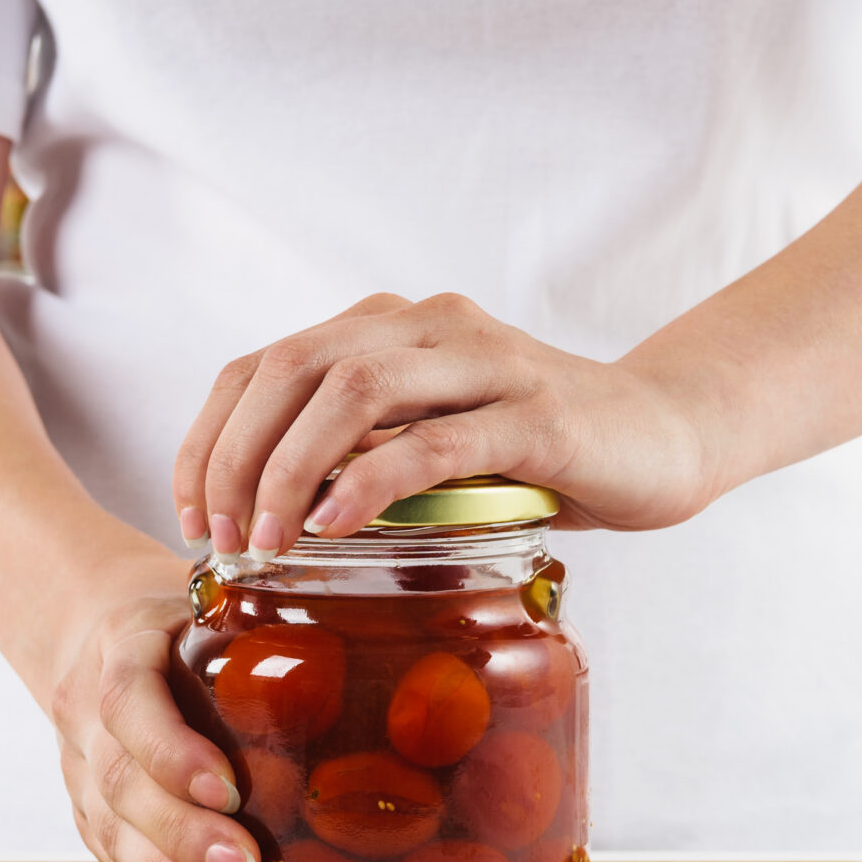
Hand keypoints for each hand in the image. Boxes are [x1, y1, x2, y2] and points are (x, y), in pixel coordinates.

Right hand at [48, 555, 260, 861]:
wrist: (86, 619)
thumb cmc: (174, 610)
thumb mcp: (209, 593)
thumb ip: (269, 618)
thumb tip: (376, 647)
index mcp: (122, 642)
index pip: (131, 699)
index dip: (172, 750)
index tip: (230, 789)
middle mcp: (87, 704)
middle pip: (119, 775)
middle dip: (180, 830)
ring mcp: (77, 754)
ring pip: (107, 819)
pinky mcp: (81, 794)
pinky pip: (101, 841)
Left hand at [172, 292, 717, 553]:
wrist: (670, 434)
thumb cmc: (542, 451)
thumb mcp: (435, 442)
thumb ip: (366, 450)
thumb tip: (267, 515)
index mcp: (394, 325)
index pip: (267, 362)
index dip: (211, 434)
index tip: (191, 510)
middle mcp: (431, 325)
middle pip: (293, 367)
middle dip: (234, 454)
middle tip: (219, 533)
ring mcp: (486, 363)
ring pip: (352, 389)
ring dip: (289, 465)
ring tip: (266, 536)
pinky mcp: (536, 414)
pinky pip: (434, 440)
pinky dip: (371, 481)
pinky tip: (333, 525)